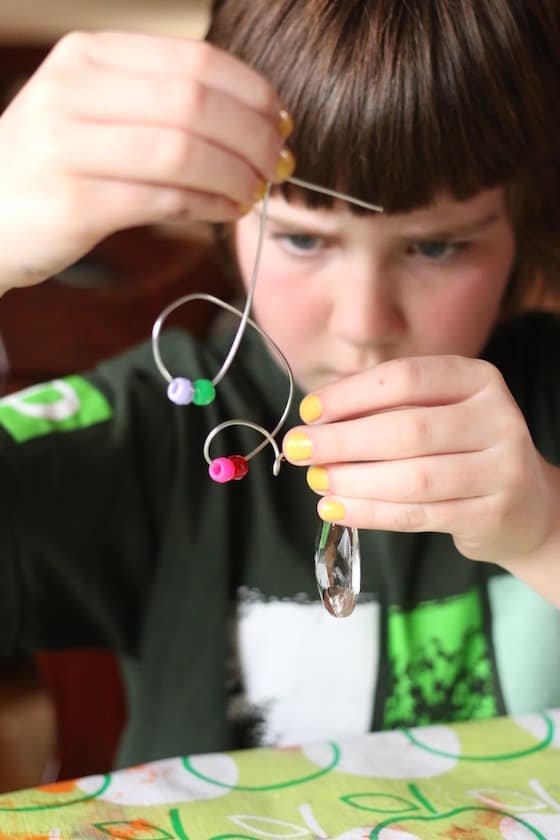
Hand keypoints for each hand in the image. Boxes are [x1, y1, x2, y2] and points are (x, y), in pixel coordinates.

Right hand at [0, 31, 287, 288]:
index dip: (252, 93)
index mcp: (89, 56)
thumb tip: (253, 117)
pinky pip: (164, 199)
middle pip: (196, 102)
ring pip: (184, 150)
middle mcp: (74, 90)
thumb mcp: (94, 111)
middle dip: (254, 136)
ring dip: (237, 174)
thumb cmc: (56, 165)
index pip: (195, 61)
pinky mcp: (73, 203)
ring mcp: (67, 146)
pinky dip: (209, 205)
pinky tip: (228, 211)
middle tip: (280, 163)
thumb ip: (158, 103)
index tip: (281, 122)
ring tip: (258, 191)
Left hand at [283, 355, 558, 567]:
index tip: (308, 412)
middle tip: (298, 450)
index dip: (350, 395)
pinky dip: (370, 513)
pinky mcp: (491, 514)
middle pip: (406, 429)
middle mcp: (496, 418)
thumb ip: (384, 409)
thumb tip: (315, 422)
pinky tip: (336, 509)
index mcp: (476, 379)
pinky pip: (418, 515)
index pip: (404, 378)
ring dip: (353, 480)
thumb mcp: (435, 413)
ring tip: (315, 480)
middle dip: (342, 441)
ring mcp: (500, 468)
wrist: (523, 505)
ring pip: (413, 478)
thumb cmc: (460, 450)